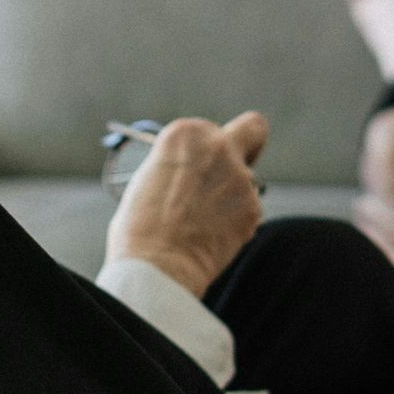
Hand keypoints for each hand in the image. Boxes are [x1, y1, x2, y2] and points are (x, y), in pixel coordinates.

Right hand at [105, 112, 267, 297]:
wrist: (155, 265)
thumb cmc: (139, 227)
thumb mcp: (149, 178)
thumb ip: (179, 166)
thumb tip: (195, 174)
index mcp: (185, 133)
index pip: (208, 130)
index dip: (203, 151)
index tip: (195, 169)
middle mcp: (218, 147)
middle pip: (253, 129)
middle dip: (250, 144)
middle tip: (241, 163)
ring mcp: (240, 177)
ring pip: (249, 180)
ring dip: (234, 196)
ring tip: (204, 223)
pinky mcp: (254, 208)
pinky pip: (249, 210)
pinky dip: (236, 222)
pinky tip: (213, 236)